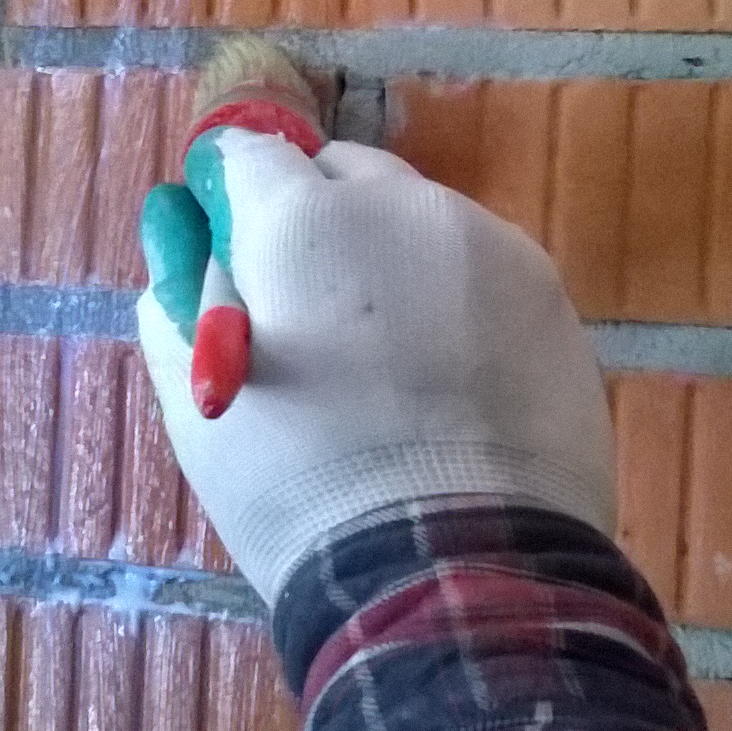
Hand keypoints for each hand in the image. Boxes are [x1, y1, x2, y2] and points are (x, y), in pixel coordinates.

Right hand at [137, 128, 615, 606]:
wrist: (456, 574)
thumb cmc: (303, 493)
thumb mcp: (198, 406)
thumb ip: (180, 306)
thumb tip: (197, 259)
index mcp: (305, 219)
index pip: (246, 155)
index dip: (229, 207)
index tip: (230, 263)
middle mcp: (405, 205)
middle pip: (342, 174)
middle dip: (315, 221)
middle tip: (308, 316)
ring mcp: (491, 244)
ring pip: (418, 220)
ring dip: (391, 261)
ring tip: (389, 367)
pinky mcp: (550, 294)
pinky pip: (480, 269)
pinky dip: (456, 302)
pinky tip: (450, 384)